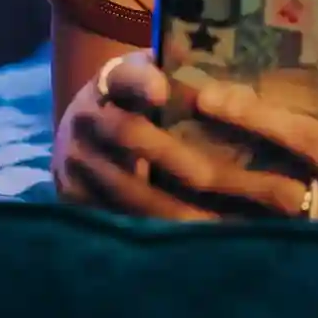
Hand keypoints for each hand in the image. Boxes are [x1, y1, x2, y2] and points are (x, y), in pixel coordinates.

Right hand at [53, 49, 316, 223]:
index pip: (126, 75)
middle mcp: (87, 117)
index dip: (145, 82)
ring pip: (125, 188)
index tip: (167, 91)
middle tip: (215, 178)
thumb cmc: (140, 101)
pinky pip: (118, 220)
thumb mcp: (152, 76)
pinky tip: (194, 245)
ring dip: (173, 207)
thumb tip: (243, 81)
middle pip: (129, 135)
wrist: (83, 132)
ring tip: (218, 224)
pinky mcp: (74, 198)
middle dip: (175, 158)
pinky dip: (157, 233)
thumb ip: (183, 73)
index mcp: (111, 80)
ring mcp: (76, 161)